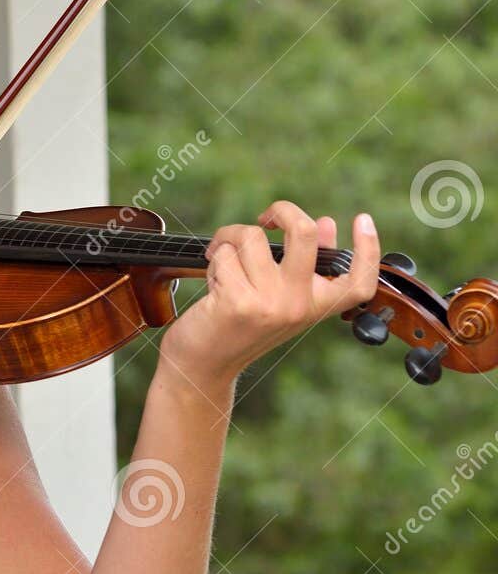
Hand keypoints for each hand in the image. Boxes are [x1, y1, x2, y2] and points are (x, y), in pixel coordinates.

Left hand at [158, 200, 381, 391]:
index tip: (362, 220)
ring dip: (229, 240)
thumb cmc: (240, 326)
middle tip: (266, 217)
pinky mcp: (237, 301)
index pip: (358, 281)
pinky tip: (213, 282)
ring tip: (223, 259)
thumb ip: (303, 264)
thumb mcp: (280, 299)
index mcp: (316, 306)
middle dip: (281, 210)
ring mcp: (269, 303)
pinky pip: (224, 254)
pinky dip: (213, 259)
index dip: (369, 248)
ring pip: (251, 236)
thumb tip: (324, 224)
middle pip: (303, 232)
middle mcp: (298, 305)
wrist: (204, 364)